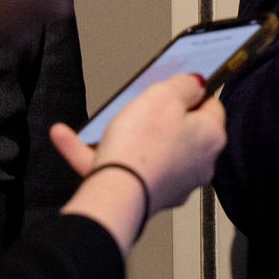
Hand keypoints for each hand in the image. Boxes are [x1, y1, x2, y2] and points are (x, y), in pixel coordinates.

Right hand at [51, 74, 227, 254]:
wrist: (118, 196)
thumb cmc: (144, 146)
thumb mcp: (165, 95)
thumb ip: (185, 84)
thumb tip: (196, 82)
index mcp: (210, 137)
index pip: (211, 106)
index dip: (195, 91)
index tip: (179, 83)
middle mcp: (197, 164)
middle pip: (179, 129)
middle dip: (157, 115)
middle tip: (139, 101)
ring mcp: (171, 182)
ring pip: (145, 150)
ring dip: (120, 133)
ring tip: (99, 118)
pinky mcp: (144, 196)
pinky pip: (119, 168)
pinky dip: (94, 154)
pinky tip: (66, 137)